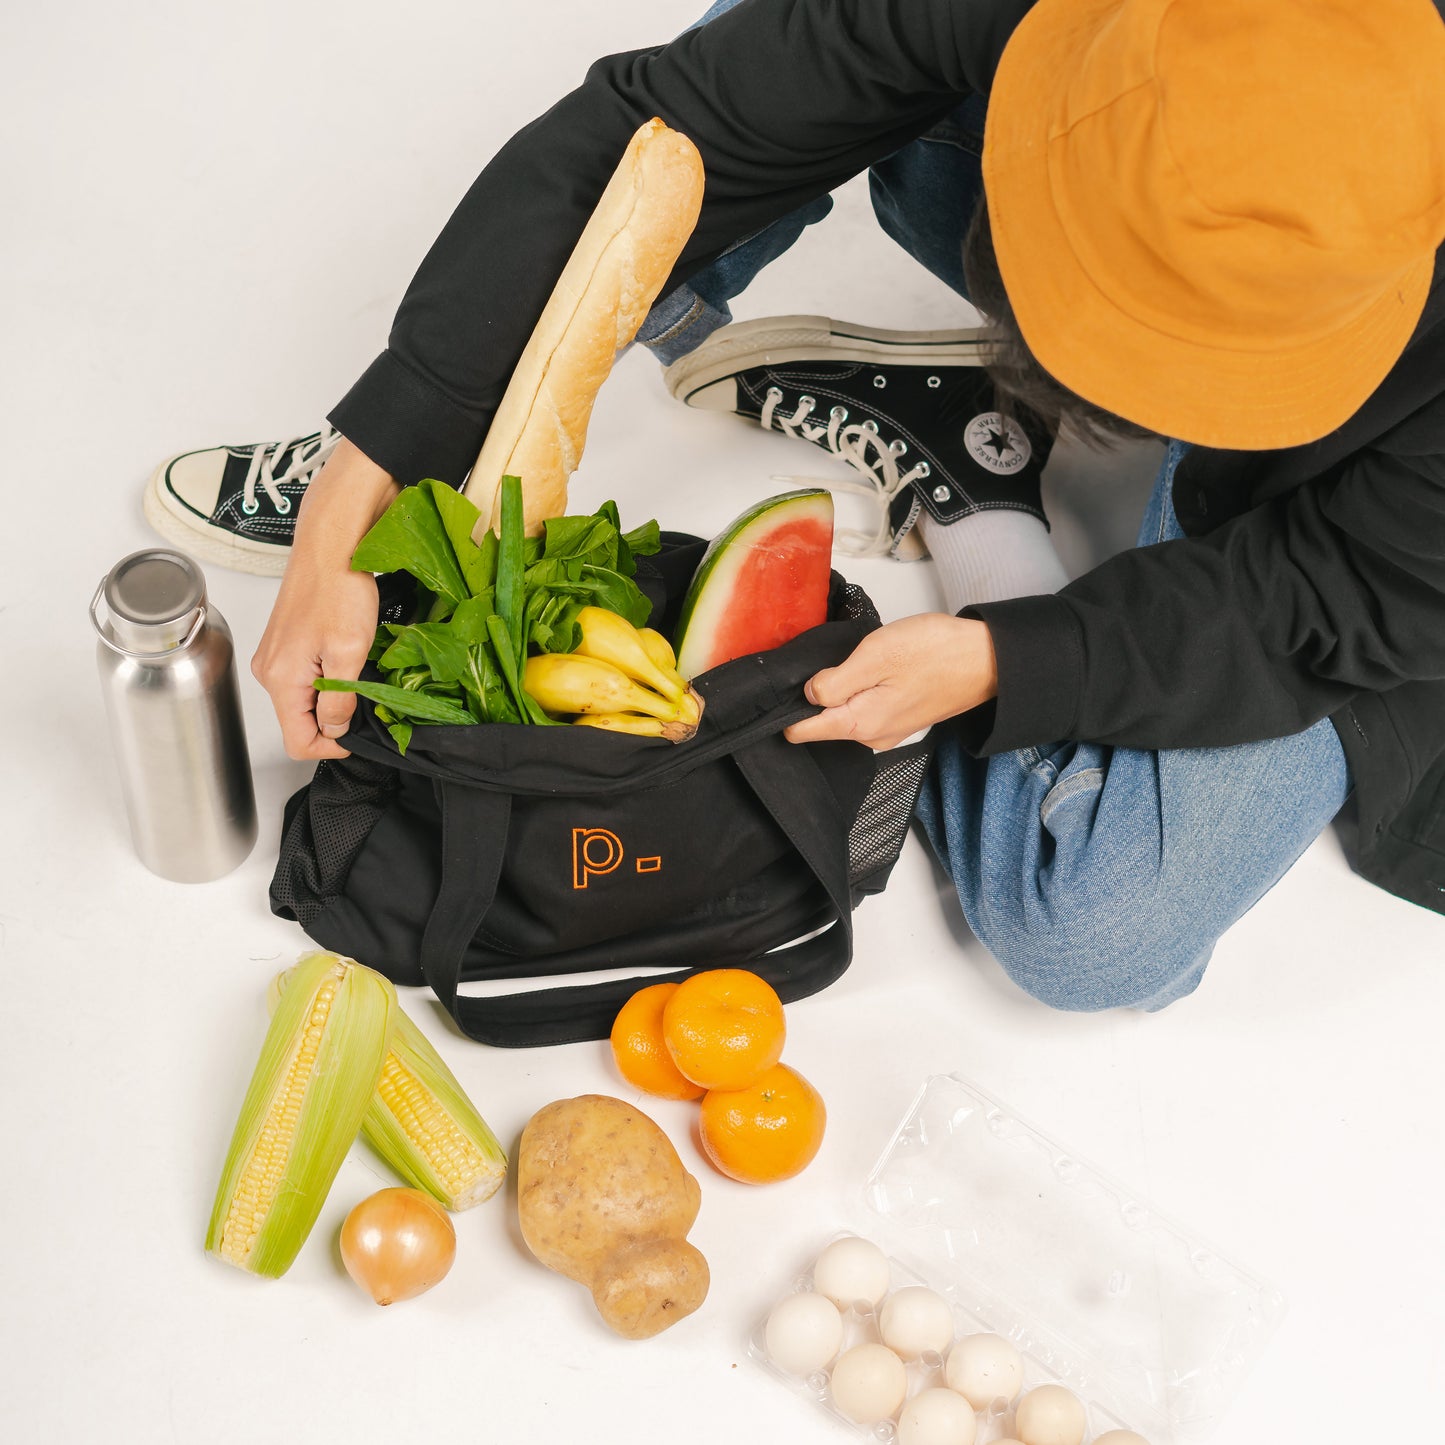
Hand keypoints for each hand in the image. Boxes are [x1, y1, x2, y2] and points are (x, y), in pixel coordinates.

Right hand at [251, 439, 399, 759]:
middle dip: (334, 722)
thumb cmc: (339, 590)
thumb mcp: (349, 654)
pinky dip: (328, 679)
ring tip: (359, 674)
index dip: (331, 748)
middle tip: (367, 702)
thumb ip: (340, 701)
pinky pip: (305, 677)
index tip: (360, 736)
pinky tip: (348, 659)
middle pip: (299, 722)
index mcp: (280, 679)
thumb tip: (335, 732)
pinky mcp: (286, 643)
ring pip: (304, 700)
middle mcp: (269, 671)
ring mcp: (275, 656)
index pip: (297, 741)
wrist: (332, 544)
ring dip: (333, 699)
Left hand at [783, 614, 998, 750]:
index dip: (787, 709)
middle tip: (834, 660)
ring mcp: (888, 731)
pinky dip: (863, 691)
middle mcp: (871, 737)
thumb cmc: (936, 653)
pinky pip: (866, 709)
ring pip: (845, 713)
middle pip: (822, 721)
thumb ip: (835, 680)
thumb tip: (806, 694)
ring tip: (860, 661)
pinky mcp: (901, 720)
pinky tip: (878, 670)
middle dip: (818, 695)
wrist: (987, 660)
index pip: (802, 732)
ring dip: (844, 690)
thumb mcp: (875, 656)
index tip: (786, 687)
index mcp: (860, 723)